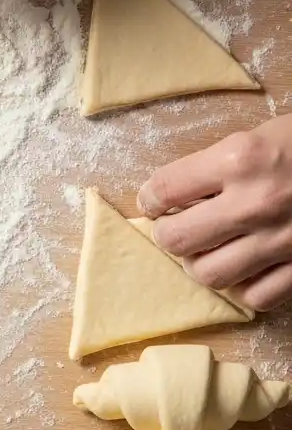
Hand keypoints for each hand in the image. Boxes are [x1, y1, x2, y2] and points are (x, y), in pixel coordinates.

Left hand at [137, 116, 291, 310]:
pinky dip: (244, 286)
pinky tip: (246, 268)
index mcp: (239, 159)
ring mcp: (279, 240)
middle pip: (178, 239)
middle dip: (167, 235)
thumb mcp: (262, 134)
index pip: (165, 189)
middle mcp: (254, 202)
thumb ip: (219, 164)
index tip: (153, 202)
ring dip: (200, 264)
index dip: (150, 198)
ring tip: (206, 251)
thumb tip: (175, 194)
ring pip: (210, 274)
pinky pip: (256, 295)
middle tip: (174, 228)